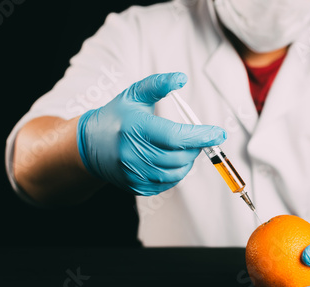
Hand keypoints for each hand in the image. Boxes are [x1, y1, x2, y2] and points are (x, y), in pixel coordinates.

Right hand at [77, 72, 225, 195]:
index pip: (176, 136)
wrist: (90, 145)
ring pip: (175, 173)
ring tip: (184, 149)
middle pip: (179, 157)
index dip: (201, 136)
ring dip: (188, 162)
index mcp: (135, 128)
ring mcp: (133, 172)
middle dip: (196, 148)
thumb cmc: (117, 116)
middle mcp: (132, 153)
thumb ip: (158, 84)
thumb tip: (181, 78)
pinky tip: (171, 160)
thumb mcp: (134, 95)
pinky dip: (176, 173)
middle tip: (198, 138)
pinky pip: (166, 184)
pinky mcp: (135, 186)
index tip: (219, 133)